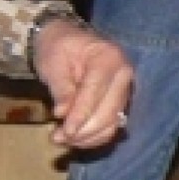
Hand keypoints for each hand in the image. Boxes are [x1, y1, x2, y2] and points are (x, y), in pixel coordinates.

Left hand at [32, 18, 133, 146]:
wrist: (66, 39)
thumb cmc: (58, 47)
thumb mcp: (53, 62)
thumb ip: (61, 88)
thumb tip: (62, 113)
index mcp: (108, 58)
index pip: (96, 92)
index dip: (81, 115)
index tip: (65, 132)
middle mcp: (124, 75)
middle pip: (108, 112)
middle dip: (84, 130)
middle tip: (58, 139)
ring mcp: (125, 90)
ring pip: (112, 123)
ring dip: (88, 137)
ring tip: (63, 140)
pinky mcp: (120, 102)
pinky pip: (111, 126)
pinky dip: (95, 137)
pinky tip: (76, 139)